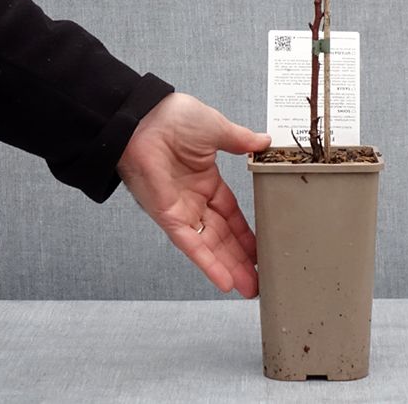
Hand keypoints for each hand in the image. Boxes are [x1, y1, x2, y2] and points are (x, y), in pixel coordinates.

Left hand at [116, 92, 271, 297]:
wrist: (144, 119)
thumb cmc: (173, 118)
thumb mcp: (217, 129)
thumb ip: (241, 140)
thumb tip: (264, 142)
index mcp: (206, 179)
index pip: (231, 213)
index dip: (246, 232)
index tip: (261, 247)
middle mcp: (193, 199)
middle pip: (222, 236)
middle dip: (241, 259)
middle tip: (260, 279)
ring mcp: (181, 210)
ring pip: (209, 246)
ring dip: (229, 268)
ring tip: (250, 289)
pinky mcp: (168, 217)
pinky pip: (191, 245)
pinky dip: (207, 263)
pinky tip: (224, 280)